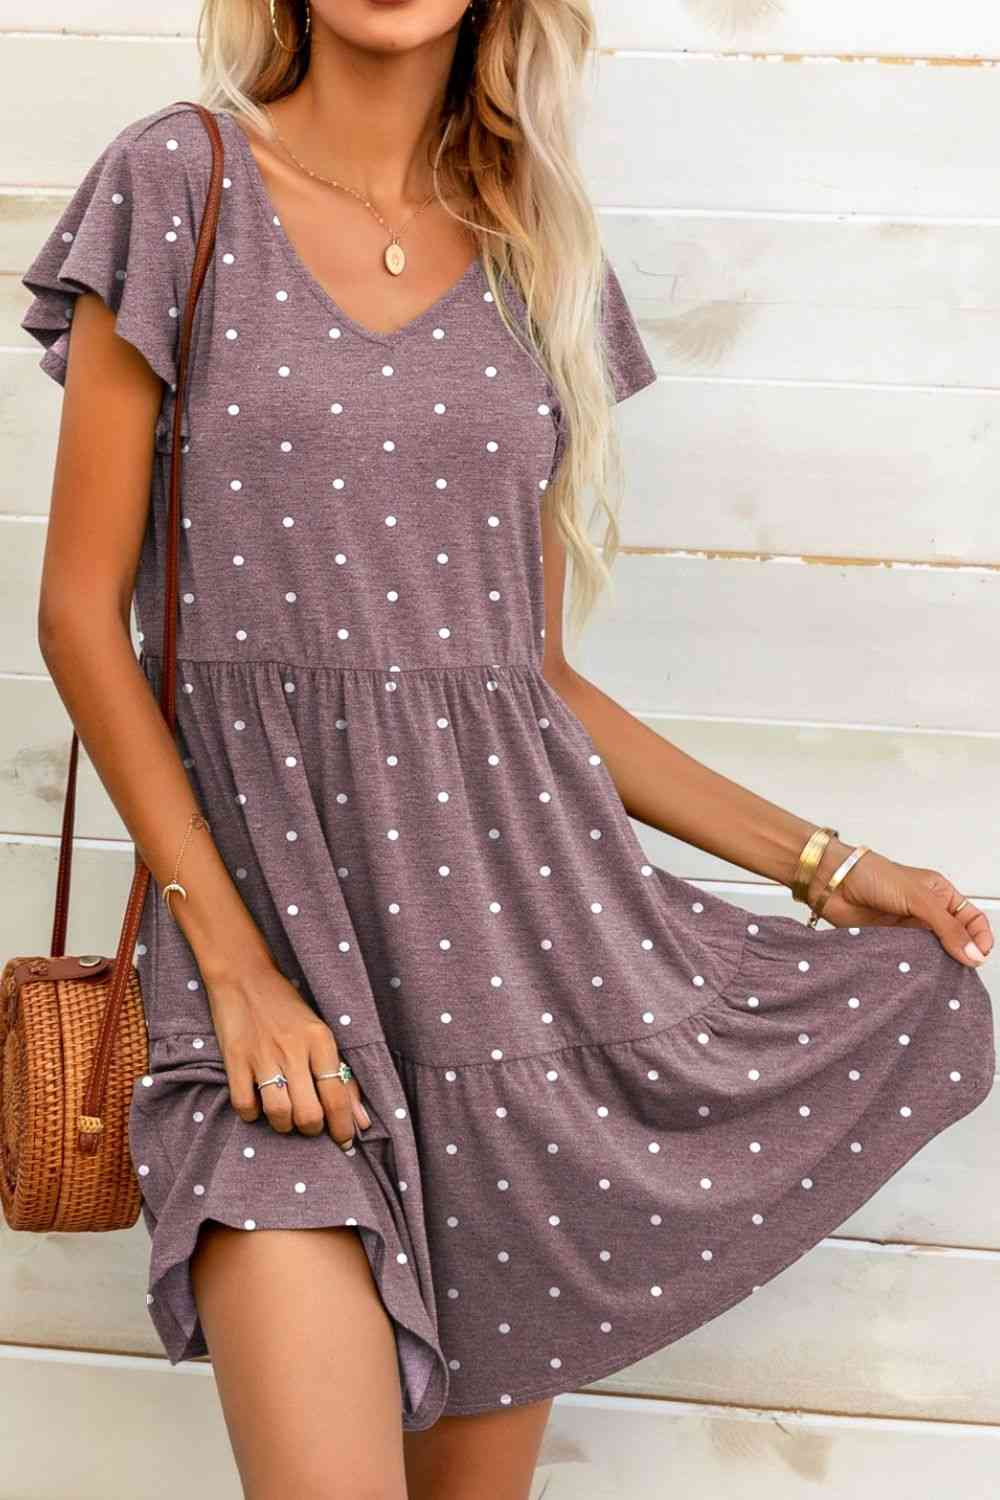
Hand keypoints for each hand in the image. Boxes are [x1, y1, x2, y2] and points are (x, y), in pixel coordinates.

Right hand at [203, 960, 371, 1149]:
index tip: (344, 1140)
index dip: (343, 1126)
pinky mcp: (234, 1060)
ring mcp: (262, 1056)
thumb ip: (343, 1076)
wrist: (245, 976)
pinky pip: (245, 1106)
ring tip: (286, 1116)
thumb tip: (362, 1122)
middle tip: (310, 1124)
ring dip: (284, 1125)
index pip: (338, 1095)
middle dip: (312, 1129)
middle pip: (309, 1114)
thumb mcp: (321, 1033)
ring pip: (279, 1115)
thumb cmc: (288, 1007)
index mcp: (321, 1040)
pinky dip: (252, 1114)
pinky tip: (258, 1103)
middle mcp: (294, 1050)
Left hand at [807, 841, 992, 969]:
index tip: (979, 957)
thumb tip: (973, 954)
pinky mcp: (891, 944)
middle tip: (960, 972)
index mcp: (941, 895)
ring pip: (934, 954)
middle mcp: (927, 913)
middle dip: (961, 956)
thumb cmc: (873, 875)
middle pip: (956, 941)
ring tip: (939, 976)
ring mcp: (909, 930)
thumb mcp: (919, 899)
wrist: (833, 882)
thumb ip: (947, 928)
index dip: (980, 938)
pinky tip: (917, 975)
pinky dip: (915, 970)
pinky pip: (910, 961)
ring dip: (937, 965)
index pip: (973, 920)